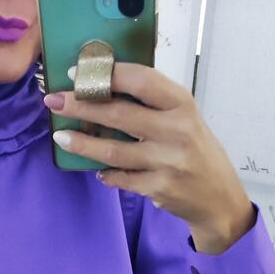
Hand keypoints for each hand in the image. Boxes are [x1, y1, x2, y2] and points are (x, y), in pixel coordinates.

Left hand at [44, 61, 256, 253]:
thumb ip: (153, 104)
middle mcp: (177, 131)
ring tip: (61, 138)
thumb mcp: (185, 118)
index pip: (140, 80)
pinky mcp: (159, 188)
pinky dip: (107, 173)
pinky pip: (122, 178)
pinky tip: (97, 169)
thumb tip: (104, 91)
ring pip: (114, 150)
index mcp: (182, 104)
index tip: (77, 74)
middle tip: (55, 102)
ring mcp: (167, 162)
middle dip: (81, 106)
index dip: (106, 75)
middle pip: (120, 114)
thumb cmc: (196, 152)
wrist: (219, 200)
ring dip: (83, 144)